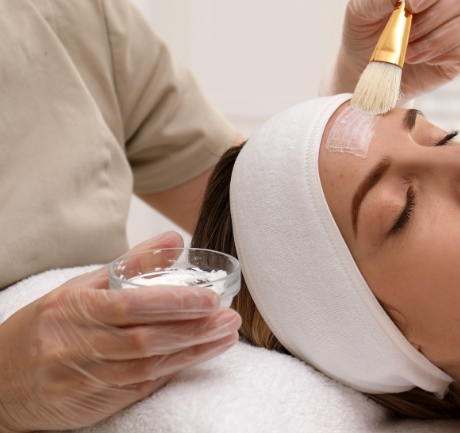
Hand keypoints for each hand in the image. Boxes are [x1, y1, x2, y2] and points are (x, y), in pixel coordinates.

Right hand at [0, 232, 240, 431]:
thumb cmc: (44, 327)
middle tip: (228, 318)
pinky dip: (170, 373)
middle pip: (143, 340)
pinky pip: (136, 388)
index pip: (129, 305)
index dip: (172, 303)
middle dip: (192, 330)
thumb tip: (175, 240)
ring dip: (191, 353)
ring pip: (145, 368)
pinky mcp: (87, 404)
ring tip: (225, 336)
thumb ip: (130, 264)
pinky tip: (196, 358)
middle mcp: (71, 345)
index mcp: (69, 308)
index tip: (209, 298)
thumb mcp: (78, 288)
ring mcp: (78, 379)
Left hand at [327, 0, 459, 99]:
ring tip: (407, 53)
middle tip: (404, 36)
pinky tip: (427, 60)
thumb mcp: (359, 12)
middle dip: (430, 19)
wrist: (366, 72)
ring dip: (435, 40)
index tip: (411, 4)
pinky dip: (450, 54)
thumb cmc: (364, 35)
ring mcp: (458, 25)